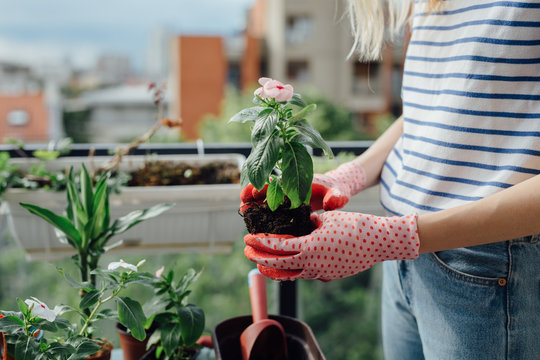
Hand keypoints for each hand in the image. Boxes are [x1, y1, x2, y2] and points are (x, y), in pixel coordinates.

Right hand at [240, 159, 366, 212]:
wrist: (338, 190)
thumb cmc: (338, 189)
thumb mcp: (340, 193)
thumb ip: (336, 197)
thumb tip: (329, 205)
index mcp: (296, 182)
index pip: (274, 182)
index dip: (261, 186)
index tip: (249, 193)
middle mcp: (288, 188)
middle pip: (265, 190)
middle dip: (251, 196)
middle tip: (242, 206)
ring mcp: (286, 197)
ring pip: (265, 200)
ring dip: (254, 206)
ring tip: (245, 216)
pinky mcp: (288, 207)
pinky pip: (272, 209)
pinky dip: (263, 214)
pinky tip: (257, 225)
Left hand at [244, 211, 418, 280]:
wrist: (378, 241)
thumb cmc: (353, 225)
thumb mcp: (326, 219)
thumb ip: (307, 224)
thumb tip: (294, 224)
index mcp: (310, 246)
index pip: (278, 246)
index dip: (261, 243)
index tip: (248, 237)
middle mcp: (312, 263)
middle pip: (278, 264)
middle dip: (259, 257)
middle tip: (246, 250)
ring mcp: (320, 273)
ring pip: (289, 275)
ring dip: (271, 269)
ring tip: (259, 264)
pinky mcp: (328, 276)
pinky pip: (302, 276)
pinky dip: (288, 272)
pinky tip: (283, 268)